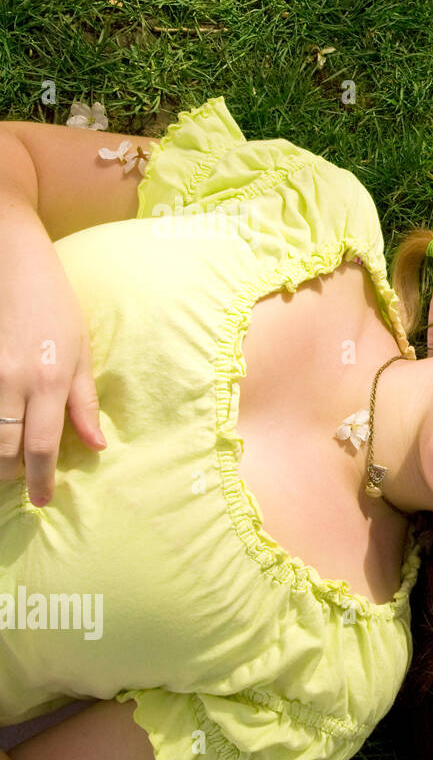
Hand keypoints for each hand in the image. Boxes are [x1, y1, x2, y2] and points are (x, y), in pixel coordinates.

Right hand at [0, 236, 104, 505]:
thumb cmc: (53, 302)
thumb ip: (84, 401)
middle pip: (3, 449)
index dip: (42, 480)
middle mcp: (11, 382)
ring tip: (5, 466)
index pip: (43, 447)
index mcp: (49, 381)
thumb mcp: (80, 349)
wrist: (9, 258)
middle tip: (22, 483)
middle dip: (11, 474)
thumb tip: (97, 445)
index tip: (43, 501)